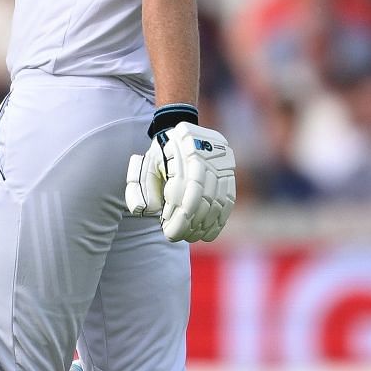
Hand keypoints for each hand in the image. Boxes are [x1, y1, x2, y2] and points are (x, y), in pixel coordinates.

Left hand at [126, 122, 236, 241]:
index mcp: (180, 152)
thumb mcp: (146, 165)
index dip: (177, 214)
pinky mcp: (229, 173)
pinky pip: (228, 200)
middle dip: (189, 223)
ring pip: (216, 201)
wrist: (185, 132)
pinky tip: (207, 234)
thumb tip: (149, 210)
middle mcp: (204, 157)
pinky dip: (219, 220)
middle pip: (201, 198)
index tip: (167, 231)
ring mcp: (220, 164)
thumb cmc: (161, 154)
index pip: (183, 190)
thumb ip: (141, 187)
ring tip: (189, 237)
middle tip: (176, 237)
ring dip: (203, 225)